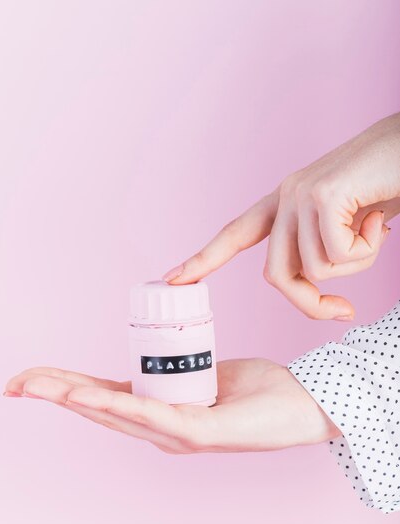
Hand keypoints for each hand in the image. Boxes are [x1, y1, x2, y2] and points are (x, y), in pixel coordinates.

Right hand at [3, 360, 340, 453]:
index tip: (30, 376)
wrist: (302, 404)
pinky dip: (124, 409)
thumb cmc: (257, 390)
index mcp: (159, 411)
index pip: (102, 396)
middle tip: (15, 382)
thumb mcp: (206, 375)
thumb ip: (179, 375)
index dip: (64, 386)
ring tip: (42, 386)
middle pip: (98, 408)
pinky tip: (97, 399)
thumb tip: (160, 360)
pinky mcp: (203, 434)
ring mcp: (179, 435)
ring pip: (119, 415)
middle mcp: (161, 428)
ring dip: (77, 400)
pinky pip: (157, 419)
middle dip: (54, 394)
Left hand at [162, 112, 399, 320]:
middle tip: (345, 310)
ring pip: (313, 270)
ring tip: (373, 227)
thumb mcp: (349, 227)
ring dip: (354, 263)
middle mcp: (286, 196)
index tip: (173, 278)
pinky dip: (366, 250)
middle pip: (276, 276)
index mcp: (287, 203)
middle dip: (312, 304)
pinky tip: (376, 217)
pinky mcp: (322, 194)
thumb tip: (321, 284)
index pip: (236, 233)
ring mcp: (300, 194)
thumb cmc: (386, 184)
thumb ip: (323, 251)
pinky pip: (337, 255)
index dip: (204, 258)